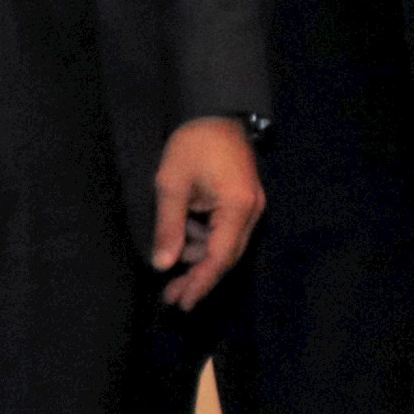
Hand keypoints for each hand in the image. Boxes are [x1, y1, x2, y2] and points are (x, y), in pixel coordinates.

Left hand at [152, 117, 265, 309]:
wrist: (216, 111)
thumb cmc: (193, 144)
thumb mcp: (171, 184)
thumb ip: (168, 227)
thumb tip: (162, 264)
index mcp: (237, 208)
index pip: (220, 257)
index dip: (200, 282)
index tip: (182, 302)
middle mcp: (251, 212)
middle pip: (227, 257)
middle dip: (198, 278)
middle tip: (171, 297)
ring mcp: (250, 206)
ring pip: (226, 246)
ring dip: (199, 258)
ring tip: (170, 265)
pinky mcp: (243, 201)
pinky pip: (226, 231)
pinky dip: (204, 241)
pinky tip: (184, 241)